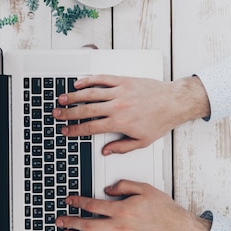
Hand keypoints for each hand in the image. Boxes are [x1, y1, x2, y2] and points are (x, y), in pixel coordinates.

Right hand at [52, 75, 209, 153]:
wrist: (173, 102)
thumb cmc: (160, 121)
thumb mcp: (142, 142)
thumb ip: (121, 147)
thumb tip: (106, 151)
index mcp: (119, 123)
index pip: (90, 127)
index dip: (75, 130)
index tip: (65, 131)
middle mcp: (117, 107)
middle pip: (85, 110)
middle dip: (68, 113)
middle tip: (57, 114)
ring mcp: (120, 92)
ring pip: (90, 93)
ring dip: (74, 96)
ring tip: (62, 98)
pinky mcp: (124, 81)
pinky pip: (102, 79)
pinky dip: (89, 80)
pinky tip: (79, 83)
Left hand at [55, 180, 211, 230]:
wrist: (175, 226)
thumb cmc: (162, 208)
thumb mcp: (143, 188)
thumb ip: (123, 186)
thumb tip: (108, 189)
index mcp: (122, 209)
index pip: (93, 206)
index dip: (78, 203)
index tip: (69, 201)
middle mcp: (120, 226)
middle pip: (89, 225)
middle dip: (71, 222)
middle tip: (60, 220)